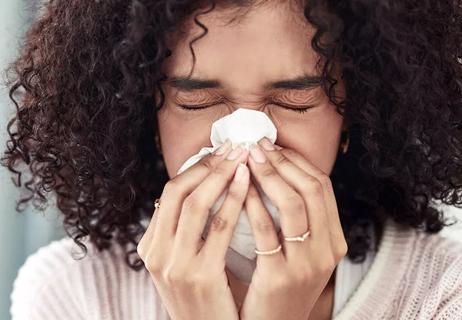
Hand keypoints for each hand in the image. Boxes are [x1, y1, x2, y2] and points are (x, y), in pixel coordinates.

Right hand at [137, 140, 249, 319]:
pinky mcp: (200, 275)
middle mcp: (156, 253)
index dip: (195, 168)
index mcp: (150, 247)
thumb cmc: (201, 299)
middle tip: (232, 146)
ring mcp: (175, 265)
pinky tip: (247, 183)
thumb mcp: (181, 264)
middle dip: (207, 164)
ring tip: (241, 157)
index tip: (218, 152)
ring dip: (220, 175)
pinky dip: (233, 201)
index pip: (169, 193)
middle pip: (177, 191)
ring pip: (195, 204)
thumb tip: (199, 190)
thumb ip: (183, 232)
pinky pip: (218, 228)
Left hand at [239, 137, 347, 319]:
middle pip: (311, 189)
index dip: (296, 160)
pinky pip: (267, 231)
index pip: (322, 186)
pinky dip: (253, 205)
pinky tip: (238, 191)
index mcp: (335, 240)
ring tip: (246, 160)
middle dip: (282, 162)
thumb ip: (296, 219)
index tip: (272, 145)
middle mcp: (328, 251)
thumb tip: (273, 172)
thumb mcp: (301, 252)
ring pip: (293, 204)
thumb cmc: (281, 285)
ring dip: (268, 176)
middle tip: (256, 146)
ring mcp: (307, 265)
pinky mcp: (280, 278)